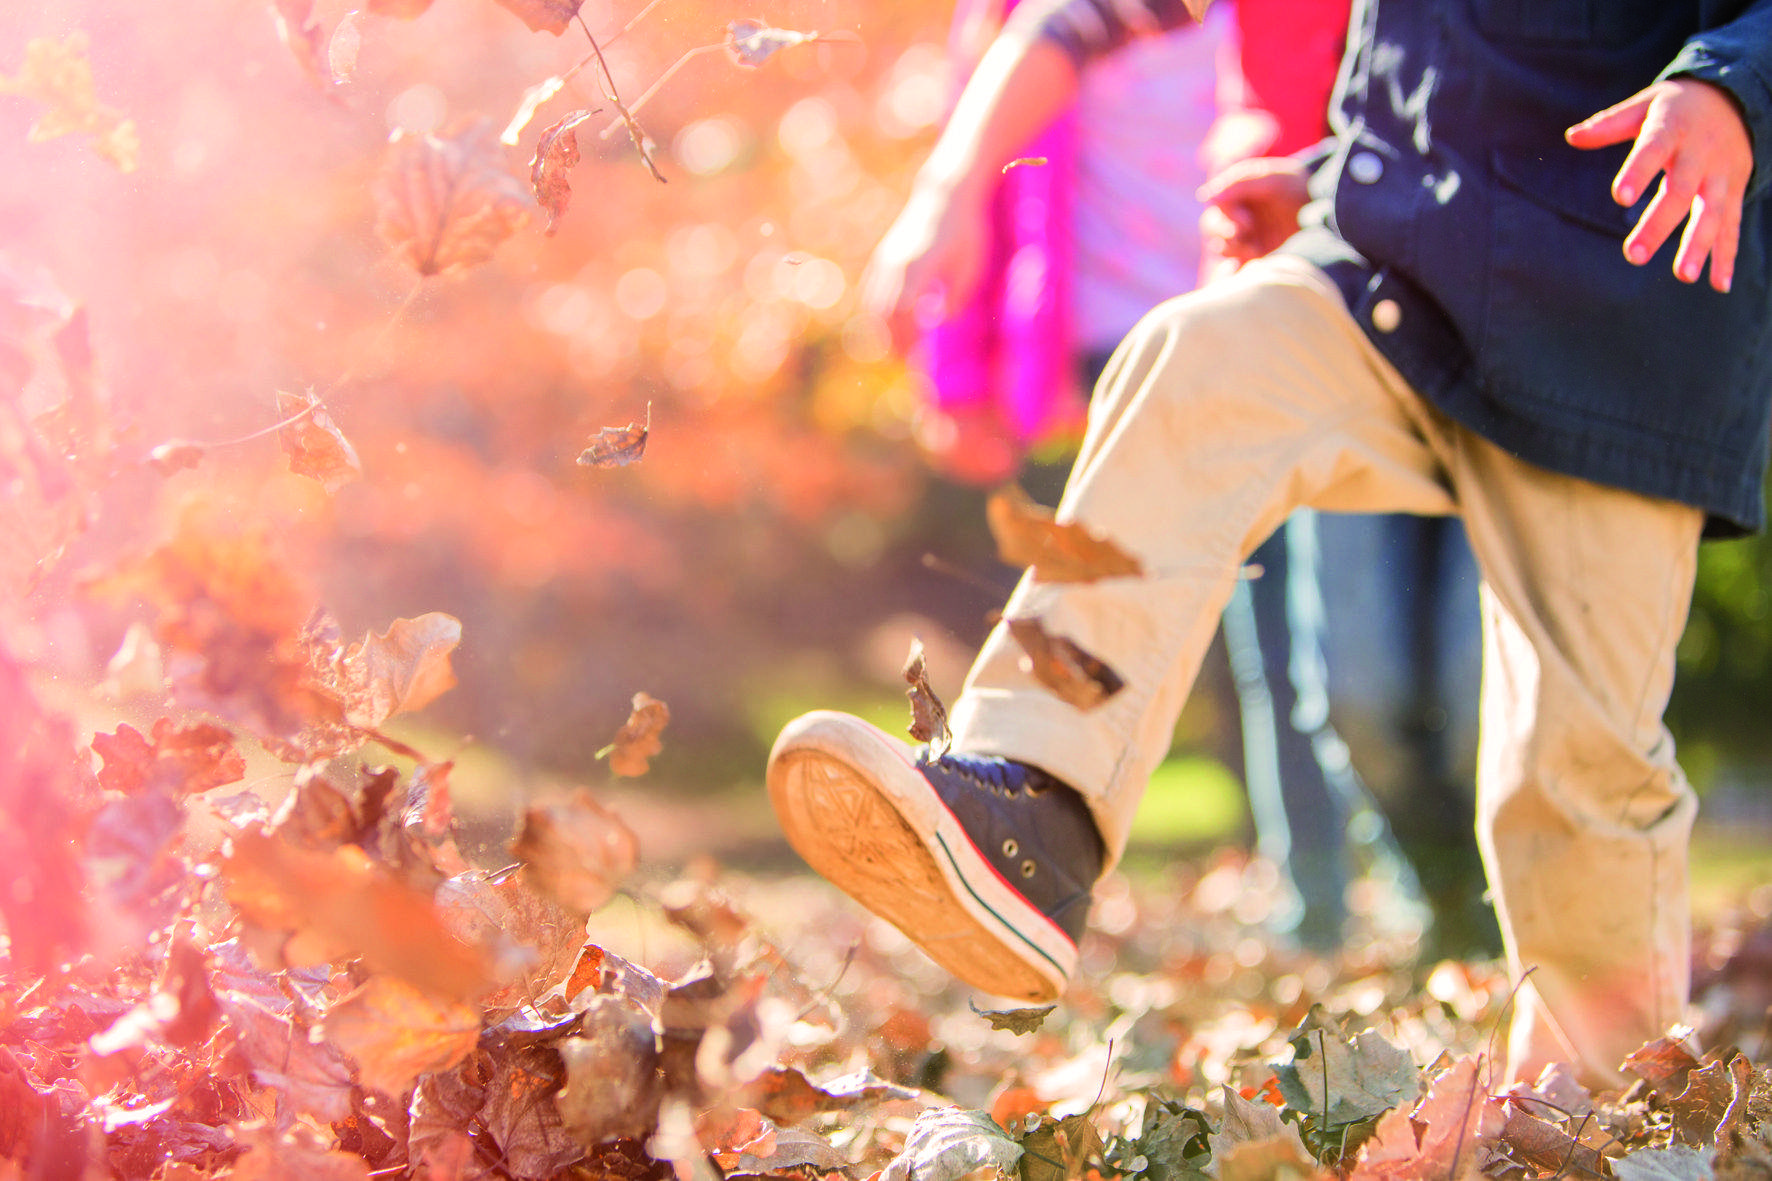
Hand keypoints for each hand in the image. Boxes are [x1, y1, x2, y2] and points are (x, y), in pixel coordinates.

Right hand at [860, 177, 992, 352]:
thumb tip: (940, 320)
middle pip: (883, 313)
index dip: (906, 338)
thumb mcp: (971, 267)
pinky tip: (886, 325)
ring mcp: (885, 259)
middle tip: (901, 361)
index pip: (903, 313)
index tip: (915, 356)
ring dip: (880, 329)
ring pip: (872, 303)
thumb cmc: (966, 232)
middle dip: (890, 340)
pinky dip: (875, 312)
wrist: (945, 196)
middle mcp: (896, 264)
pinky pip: (870, 291)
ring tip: (892, 348)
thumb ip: (957, 298)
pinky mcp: (882, 257)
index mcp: (918, 267)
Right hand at [1197, 156, 1311, 278]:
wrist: (1326, 204)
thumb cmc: (1297, 185)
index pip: (1216, 214)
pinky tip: (1245, 270)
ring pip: (1223, 251)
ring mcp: (1247, 240)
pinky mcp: (1258, 258)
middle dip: (1226, 236)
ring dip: (1233, 251)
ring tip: (1254, 251)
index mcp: (1235, 200)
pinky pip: (1237, 268)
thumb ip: (1239, 184)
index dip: (1226, 220)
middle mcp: (1237, 220)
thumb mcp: (1270, 179)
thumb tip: (1205, 197)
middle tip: (1244, 237)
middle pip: (1214, 233)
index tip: (1248, 222)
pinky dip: (1235, 272)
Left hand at [1566, 78, 1751, 292]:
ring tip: (1684, 276)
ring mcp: (1721, 174)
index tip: (1620, 196)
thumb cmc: (1675, 108)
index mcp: (1672, 130)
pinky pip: (1732, 224)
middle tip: (1634, 256)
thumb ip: (1609, 124)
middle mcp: (1700, 154)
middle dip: (1659, 224)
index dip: (1638, 172)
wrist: (1734, 97)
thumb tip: (1572, 136)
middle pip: (1680, 191)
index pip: (1653, 149)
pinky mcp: (1734, 190)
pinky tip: (1718, 284)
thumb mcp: (1644, 105)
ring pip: (1712, 212)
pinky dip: (1727, 255)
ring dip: (1699, 245)